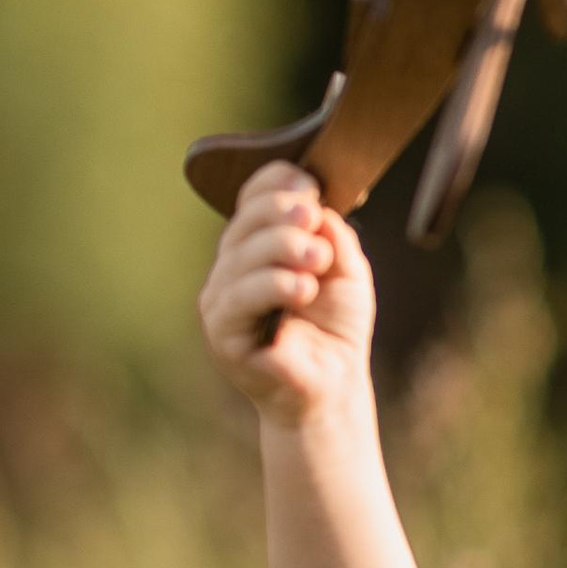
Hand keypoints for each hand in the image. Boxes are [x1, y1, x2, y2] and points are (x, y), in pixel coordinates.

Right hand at [196, 162, 375, 426]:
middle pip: (245, 221)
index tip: (310, 184)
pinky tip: (303, 289)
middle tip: (313, 219)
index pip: (252, 199)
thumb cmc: (336, 326)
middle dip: (282, 213)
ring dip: (284, 248)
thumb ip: (331, 234)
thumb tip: (313, 205)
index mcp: (257, 245)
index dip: (276, 184)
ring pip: (241, 256)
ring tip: (319, 261)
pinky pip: (239, 299)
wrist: (334, 384)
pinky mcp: (221, 334)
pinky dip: (274, 286)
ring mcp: (221, 300)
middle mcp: (232, 268)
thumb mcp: (345, 268)